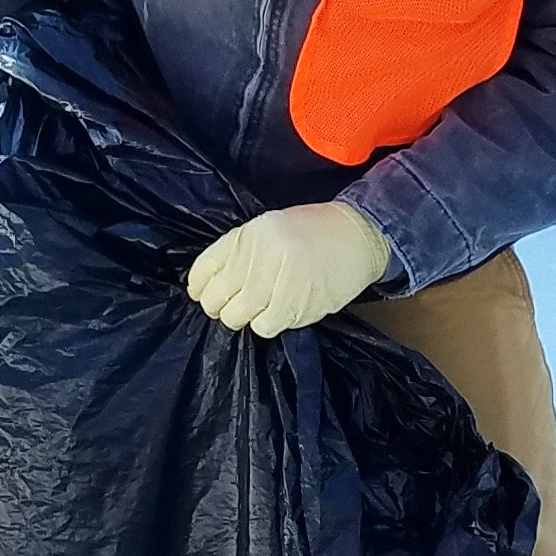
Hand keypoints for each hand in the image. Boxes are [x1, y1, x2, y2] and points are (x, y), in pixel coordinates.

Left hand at [187, 202, 392, 335]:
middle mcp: (261, 255)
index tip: (203, 294)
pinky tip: (278, 311)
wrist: (356, 236)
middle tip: (232, 306)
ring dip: (244, 317)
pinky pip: (265, 327)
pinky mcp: (297, 304)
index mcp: (249, 233)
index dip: (199, 288)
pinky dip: (266, 324)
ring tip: (260, 307)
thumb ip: (238, 253)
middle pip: (217, 298)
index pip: (204, 270)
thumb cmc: (310, 232)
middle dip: (220, 307)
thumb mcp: (267, 229)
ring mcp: (279, 281)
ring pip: (238, 317)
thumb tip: (206, 288)